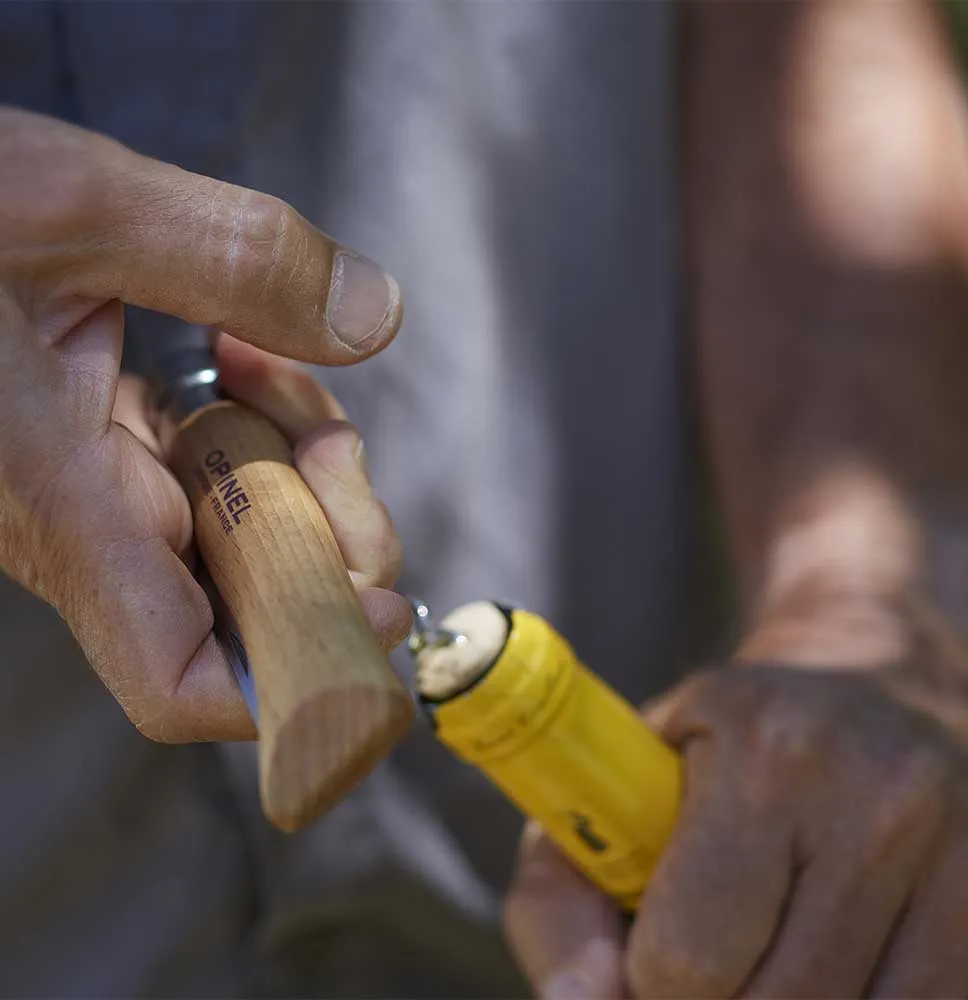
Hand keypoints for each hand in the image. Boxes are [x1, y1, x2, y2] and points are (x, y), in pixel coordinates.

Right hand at [0, 108, 406, 741]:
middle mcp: (87, 525)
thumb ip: (236, 259)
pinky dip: (257, 425)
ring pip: (247, 532)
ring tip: (265, 361)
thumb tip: (373, 317)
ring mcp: (103, 495)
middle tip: (329, 439)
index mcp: (62, 502)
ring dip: (297, 460)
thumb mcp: (78, 206)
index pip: (178, 676)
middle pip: (251, 604)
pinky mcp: (110, 457)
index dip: (290, 672)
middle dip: (330, 531)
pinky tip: (242, 357)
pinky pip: (217, 475)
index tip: (373, 608)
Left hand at [505, 614, 967, 997]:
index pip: (688, 960)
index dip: (649, 979)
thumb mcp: (616, 781)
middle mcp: (878, 795)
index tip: (652, 949)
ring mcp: (960, 851)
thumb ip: (563, 899)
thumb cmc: (713, 745)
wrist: (864, 676)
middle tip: (710, 954)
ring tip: (766, 951)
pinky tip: (830, 962)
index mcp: (764, 747)